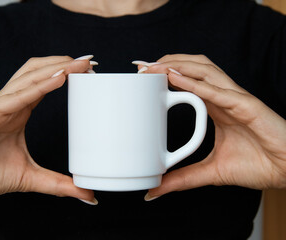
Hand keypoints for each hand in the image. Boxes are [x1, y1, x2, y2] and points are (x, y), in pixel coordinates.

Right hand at [0, 55, 97, 207]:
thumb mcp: (30, 177)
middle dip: (64, 64)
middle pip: (38, 72)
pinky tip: (59, 79)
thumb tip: (88, 194)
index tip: (89, 71)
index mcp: (18, 111)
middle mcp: (9, 103)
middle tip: (90, 62)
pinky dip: (38, 86)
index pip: (45, 84)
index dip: (66, 74)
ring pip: (29, 77)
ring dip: (55, 67)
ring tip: (79, 64)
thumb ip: (59, 183)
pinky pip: (16, 97)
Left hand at [135, 54, 285, 199]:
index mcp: (216, 107)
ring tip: (153, 67)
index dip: (166, 74)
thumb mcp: (210, 172)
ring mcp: (236, 99)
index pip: (188, 81)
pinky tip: (175, 78)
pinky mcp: (248, 107)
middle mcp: (224, 97)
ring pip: (205, 71)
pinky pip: (219, 92)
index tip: (142, 75)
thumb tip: (153, 191)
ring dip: (177, 65)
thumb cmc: (257, 165)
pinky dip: (196, 84)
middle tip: (141, 68)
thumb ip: (182, 178)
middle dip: (167, 63)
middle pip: (194, 68)